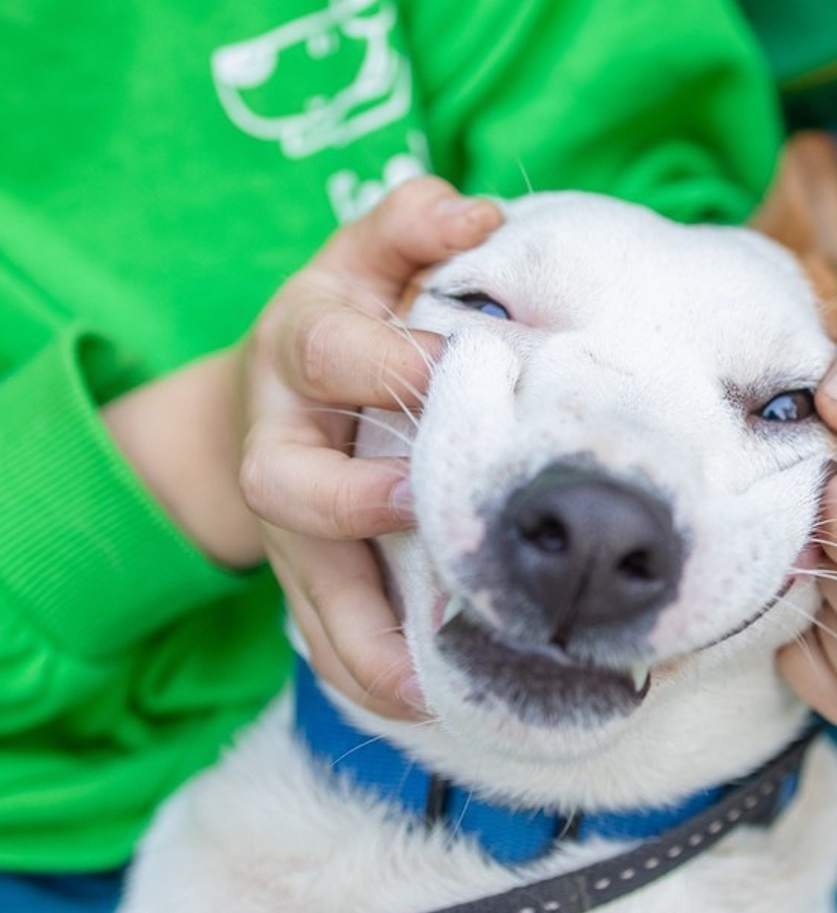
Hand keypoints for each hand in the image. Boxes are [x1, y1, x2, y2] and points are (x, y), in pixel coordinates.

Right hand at [236, 180, 502, 718]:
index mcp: (302, 345)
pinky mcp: (299, 571)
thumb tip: (479, 211)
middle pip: (289, 481)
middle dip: (355, 501)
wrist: (281, 388)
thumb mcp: (371, 256)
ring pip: (302, 581)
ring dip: (361, 630)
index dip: (388, 363)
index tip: (460, 374)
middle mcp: (282, 436)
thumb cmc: (352, 315)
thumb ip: (416, 224)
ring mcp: (286, 516)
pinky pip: (320, 633)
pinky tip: (421, 701)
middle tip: (428, 512)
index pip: (331, 349)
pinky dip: (366, 670)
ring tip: (429, 673)